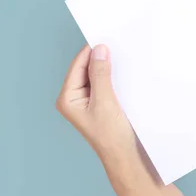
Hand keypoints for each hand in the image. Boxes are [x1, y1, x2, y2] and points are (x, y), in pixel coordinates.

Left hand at [56, 44, 188, 195]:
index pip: (78, 66)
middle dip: (100, 58)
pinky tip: (124, 71)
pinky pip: (106, 83)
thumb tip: (99, 50)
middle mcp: (75, 98)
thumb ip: (101, 74)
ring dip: (108, 67)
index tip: (105, 37)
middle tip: (116, 43)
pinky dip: (114, 76)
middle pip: (86, 69)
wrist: (126, 158)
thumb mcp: (105, 102)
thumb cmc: (112, 137)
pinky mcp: (102, 104)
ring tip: (122, 56)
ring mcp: (89, 101)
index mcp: (68, 98)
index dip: (91, 51)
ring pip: (97, 75)